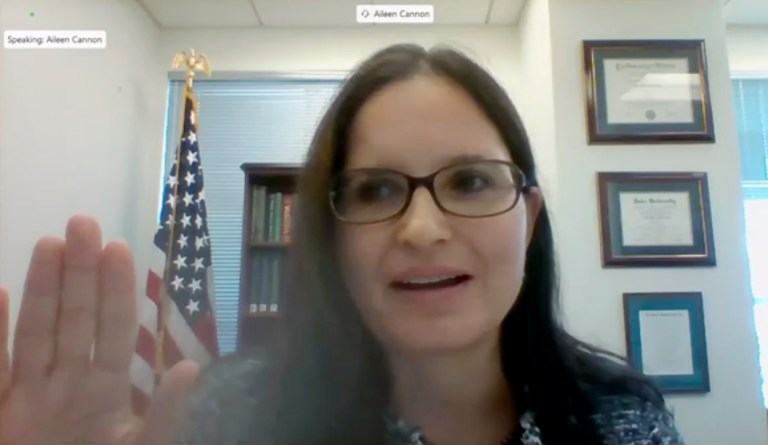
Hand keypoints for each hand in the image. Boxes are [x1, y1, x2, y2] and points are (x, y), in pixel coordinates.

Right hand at [0, 216, 199, 444]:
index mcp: (103, 394)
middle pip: (74, 319)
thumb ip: (164, 419)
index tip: (121, 247)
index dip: (116, 290)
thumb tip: (190, 372)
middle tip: (85, 222)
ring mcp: (27, 399)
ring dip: (42, 289)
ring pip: (35, 332)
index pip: (112, 330)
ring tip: (50, 243)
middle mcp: (65, 387)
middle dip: (80, 273)